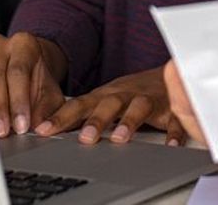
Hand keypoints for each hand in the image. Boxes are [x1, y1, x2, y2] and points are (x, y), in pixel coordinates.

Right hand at [0, 32, 68, 137]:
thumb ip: (47, 109)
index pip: (18, 72)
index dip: (19, 101)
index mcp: (24, 45)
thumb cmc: (40, 81)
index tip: (21, 125)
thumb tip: (40, 127)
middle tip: (2, 131)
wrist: (31, 68)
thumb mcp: (51, 93)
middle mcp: (0, 47)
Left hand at [35, 65, 187, 145]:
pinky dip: (173, 132)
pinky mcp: (171, 108)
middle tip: (84, 138)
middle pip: (109, 104)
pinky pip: (174, 120)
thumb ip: (85, 114)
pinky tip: (169, 145)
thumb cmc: (132, 91)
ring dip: (129, 122)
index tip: (42, 130)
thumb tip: (52, 130)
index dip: (61, 118)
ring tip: (120, 138)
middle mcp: (126, 95)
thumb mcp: (107, 99)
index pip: (80, 105)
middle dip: (96, 120)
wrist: (170, 73)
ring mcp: (149, 100)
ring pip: (139, 108)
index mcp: (106, 95)